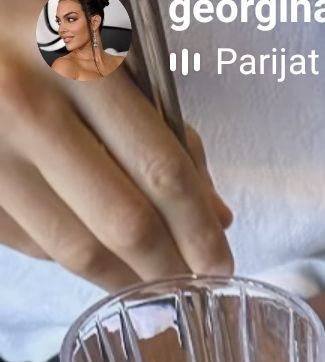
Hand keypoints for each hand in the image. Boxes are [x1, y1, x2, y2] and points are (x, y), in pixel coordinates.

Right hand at [0, 1, 231, 291]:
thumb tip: (213, 216)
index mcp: (76, 60)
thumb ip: (160, 126)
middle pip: (124, 223)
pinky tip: (98, 251)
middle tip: (192, 286)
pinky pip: (36, 245)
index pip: (160, 170)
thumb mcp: (100, 50)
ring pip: (78, 249)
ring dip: (126, 279)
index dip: (198, 230)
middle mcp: (27, 105)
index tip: (220, 264)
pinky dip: (75, 257)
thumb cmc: (31, 34)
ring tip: (152, 282)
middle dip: (169, 268)